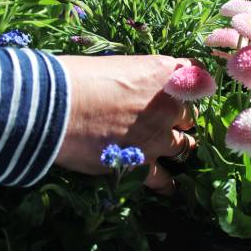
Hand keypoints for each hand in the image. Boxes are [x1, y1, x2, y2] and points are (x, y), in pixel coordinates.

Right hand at [55, 55, 196, 194]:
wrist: (55, 107)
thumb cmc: (77, 77)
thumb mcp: (116, 65)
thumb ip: (138, 78)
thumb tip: (134, 89)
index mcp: (164, 73)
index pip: (196, 78)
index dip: (190, 88)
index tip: (183, 94)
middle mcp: (169, 105)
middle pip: (189, 115)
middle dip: (179, 119)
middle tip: (167, 122)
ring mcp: (159, 137)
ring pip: (183, 146)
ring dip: (178, 148)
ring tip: (174, 152)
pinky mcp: (143, 164)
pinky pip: (164, 179)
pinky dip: (166, 184)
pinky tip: (167, 185)